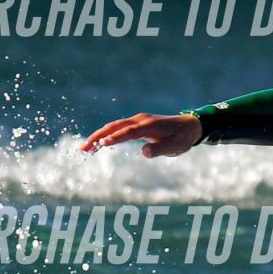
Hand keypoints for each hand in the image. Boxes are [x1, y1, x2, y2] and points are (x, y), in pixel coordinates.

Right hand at [81, 112, 202, 157]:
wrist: (189, 126)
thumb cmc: (182, 138)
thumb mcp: (175, 147)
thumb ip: (160, 150)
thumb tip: (144, 153)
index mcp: (149, 125)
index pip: (129, 132)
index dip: (115, 138)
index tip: (101, 144)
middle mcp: (140, 120)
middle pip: (115, 126)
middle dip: (98, 136)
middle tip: (83, 148)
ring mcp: (137, 121)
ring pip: (113, 127)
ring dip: (98, 136)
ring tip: (85, 149)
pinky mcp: (136, 124)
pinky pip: (118, 129)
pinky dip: (106, 135)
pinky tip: (97, 145)